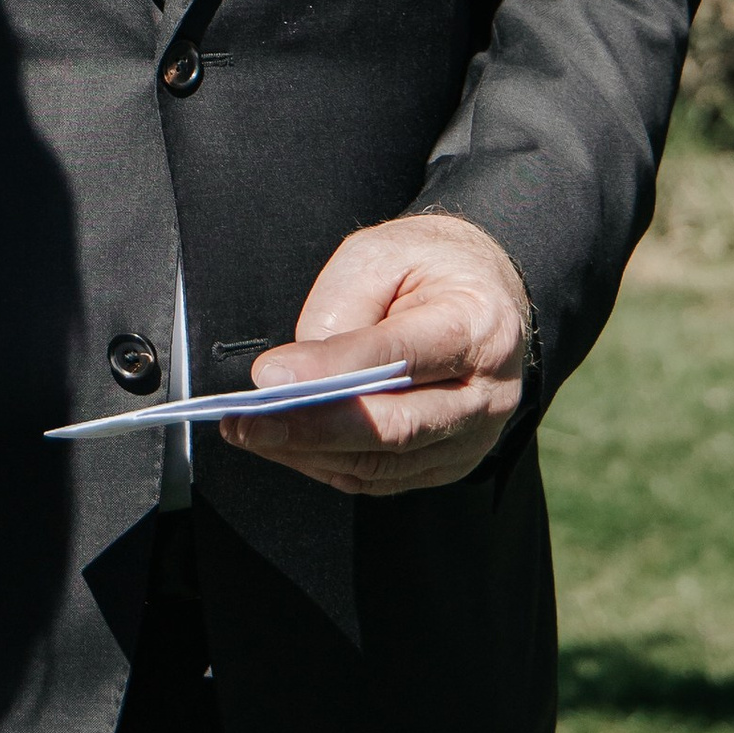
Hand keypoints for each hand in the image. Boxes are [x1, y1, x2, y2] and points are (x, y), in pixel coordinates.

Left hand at [222, 212, 531, 499]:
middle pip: (396, 427)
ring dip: (310, 454)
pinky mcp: (450, 462)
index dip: (332, 370)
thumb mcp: (381, 255)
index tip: (269, 375)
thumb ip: (342, 312)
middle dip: (312, 429)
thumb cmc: (427, 267)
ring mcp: (474, 437)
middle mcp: (488, 393)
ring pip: (384, 464)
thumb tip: (294, 378)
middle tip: (246, 422)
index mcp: (479, 325)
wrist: (483, 291)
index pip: (401, 357)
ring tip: (249, 434)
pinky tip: (285, 444)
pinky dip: (328, 464)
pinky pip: (382, 477)